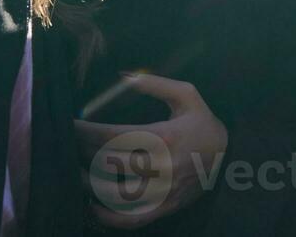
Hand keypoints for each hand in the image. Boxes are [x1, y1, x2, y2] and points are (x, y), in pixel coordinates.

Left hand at [75, 74, 228, 229]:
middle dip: (78, 155)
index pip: (110, 136)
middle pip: (106, 164)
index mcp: (164, 136)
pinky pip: (129, 219)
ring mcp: (162, 191)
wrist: (232, 156)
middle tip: (63, 147)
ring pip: (112, 193)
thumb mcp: (187, 95)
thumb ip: (155, 84)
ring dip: (86, 184)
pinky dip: (106, 216)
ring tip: (72, 173)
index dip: (82, 131)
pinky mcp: (164, 207)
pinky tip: (91, 204)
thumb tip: (123, 75)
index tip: (67, 126)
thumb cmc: (202, 122)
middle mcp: (161, 166)